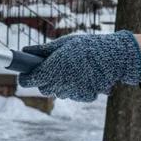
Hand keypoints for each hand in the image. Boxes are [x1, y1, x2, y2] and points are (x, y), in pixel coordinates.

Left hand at [19, 31, 140, 101]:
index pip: (29, 81)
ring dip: (59, 84)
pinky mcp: (84, 96)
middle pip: (43, 88)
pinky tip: (82, 76)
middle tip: (50, 68)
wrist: (115, 57)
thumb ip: (43, 50)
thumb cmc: (87, 46)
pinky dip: (74, 88)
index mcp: (52, 68)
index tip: (25, 73)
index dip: (25, 77)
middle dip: (43, 80)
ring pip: (58, 92)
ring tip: (71, 69)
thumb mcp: (64, 43)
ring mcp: (73, 91)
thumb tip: (24, 51)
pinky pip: (72, 94)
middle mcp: (60, 83)